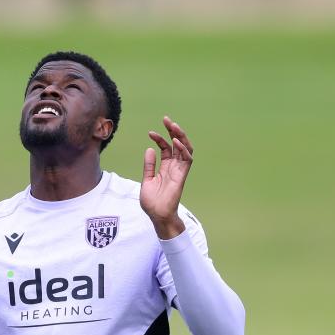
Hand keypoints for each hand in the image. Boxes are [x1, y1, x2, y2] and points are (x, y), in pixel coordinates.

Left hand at [140, 116, 193, 238]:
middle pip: (177, 145)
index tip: (150, 133)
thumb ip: (149, 166)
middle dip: (173, 131)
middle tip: (166, 119)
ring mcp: (179, 171)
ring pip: (185, 149)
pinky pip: (187, 160)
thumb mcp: (147, 180)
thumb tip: (149, 149)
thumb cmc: (152, 202)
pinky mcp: (182, 176)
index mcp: (165, 167)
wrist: (157, 215)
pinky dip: (183, 149)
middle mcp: (174, 167)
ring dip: (180, 136)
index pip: (166, 148)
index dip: (159, 139)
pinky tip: (176, 141)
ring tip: (173, 125)